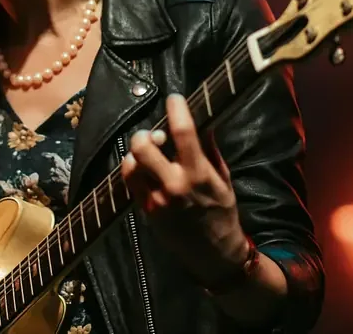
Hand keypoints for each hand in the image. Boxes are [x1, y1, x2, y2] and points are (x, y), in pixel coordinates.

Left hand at [120, 94, 250, 286]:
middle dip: (145, 134)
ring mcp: (156, 199)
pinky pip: (128, 182)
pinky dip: (133, 169)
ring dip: (136, 153)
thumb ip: (210, 150)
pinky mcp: (145, 210)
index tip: (175, 99)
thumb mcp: (224, 179)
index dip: (176, 109)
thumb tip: (203, 122)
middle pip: (143, 146)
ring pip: (130, 163)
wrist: (214, 253)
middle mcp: (174, 185)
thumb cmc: (222, 213)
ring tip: (148, 154)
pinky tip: (143, 169)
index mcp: (198, 174)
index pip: (184, 132)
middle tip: (154, 135)